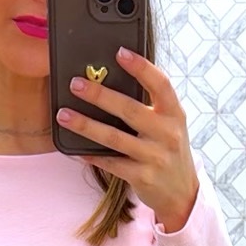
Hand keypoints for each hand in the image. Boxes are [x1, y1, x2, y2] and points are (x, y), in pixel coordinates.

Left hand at [56, 48, 199, 232]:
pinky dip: (91, 154)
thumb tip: (112, 81)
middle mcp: (167, 134)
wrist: (182, 193)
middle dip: (100, 95)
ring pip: (114, 137)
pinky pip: (111, 163)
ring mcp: (155, 157)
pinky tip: (75, 148)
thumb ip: (150, 106)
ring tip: (64, 114)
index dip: (141, 67)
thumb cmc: (169, 150)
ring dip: (86, 125)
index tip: (120, 52)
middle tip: (76, 84)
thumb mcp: (169, 125)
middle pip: (129, 109)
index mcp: (174, 114)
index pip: (160, 84)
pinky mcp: (142, 177)